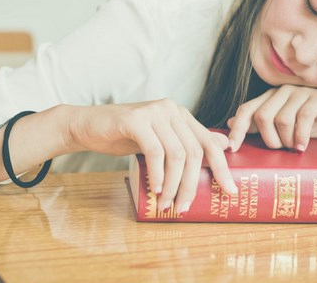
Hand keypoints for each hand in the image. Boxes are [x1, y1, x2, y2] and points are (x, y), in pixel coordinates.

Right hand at [61, 99, 237, 213]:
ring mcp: (154, 112)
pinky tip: (154, 189)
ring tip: (166, 203)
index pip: (209, 142)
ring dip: (173, 184)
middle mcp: (171, 109)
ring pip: (177, 154)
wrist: (86, 126)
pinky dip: (157, 174)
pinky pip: (155, 152)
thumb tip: (223, 145)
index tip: (230, 192)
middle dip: (193, 184)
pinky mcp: (135, 119)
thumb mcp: (158, 140)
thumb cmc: (123, 136)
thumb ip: (185, 142)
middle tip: (184, 207)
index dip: (222, 168)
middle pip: (194, 151)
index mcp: (181, 114)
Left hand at [227, 85, 316, 151]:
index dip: (237, 128)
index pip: (246, 109)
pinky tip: (302, 147)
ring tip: (294, 148)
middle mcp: (282, 92)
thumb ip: (258, 124)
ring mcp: (300, 92)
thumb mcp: (284, 127)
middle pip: (262, 116)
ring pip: (281, 119)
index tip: (232, 148)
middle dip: (269, 139)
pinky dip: (300, 136)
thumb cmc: (315, 121)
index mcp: (270, 97)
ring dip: (287, 140)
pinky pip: (302, 117)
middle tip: (280, 150)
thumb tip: (229, 123)